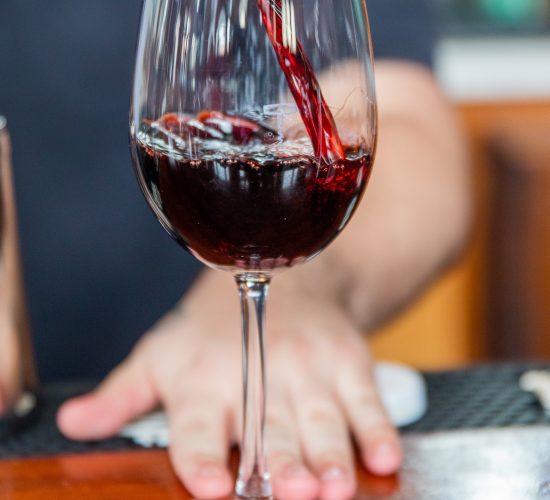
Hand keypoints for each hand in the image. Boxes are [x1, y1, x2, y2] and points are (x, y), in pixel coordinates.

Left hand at [57, 269, 400, 499]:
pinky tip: (382, 455)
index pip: (197, 426)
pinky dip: (376, 429)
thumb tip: (73, 423)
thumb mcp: (160, 355)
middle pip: (268, 428)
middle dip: (282, 464)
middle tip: (293, 493)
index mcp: (204, 379)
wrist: (280, 280)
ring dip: (330, 454)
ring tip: (336, 486)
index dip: (201, 457)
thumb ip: (122, 394)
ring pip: (320, 418)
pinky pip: (364, 399)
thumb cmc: (214, 329)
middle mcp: (257, 372)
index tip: (211, 486)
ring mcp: (307, 366)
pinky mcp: (345, 361)